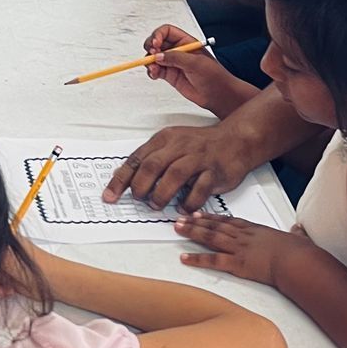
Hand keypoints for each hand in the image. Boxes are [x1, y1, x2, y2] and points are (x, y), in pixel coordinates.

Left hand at [103, 123, 257, 212]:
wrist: (236, 140)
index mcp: (165, 139)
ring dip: (162, 194)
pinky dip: (189, 201)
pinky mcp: (215, 171)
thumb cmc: (200, 146)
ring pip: (175, 175)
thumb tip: (126, 180)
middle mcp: (180, 146)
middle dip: (140, 186)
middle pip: (153, 166)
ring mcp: (198, 158)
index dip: (120, 180)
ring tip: (157, 205)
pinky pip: (200, 188)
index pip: (137, 159)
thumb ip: (152, 160)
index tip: (110, 197)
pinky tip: (182, 208)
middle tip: (139, 199)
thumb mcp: (172, 144)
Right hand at [143, 25, 257, 116]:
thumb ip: (176, 58)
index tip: (155, 44)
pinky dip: (152, 71)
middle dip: (151, 47)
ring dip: (150, 61)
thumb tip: (159, 55)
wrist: (217, 94)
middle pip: (157, 43)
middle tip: (152, 54)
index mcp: (186, 41)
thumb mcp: (196, 63)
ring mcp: (173, 63)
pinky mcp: (170, 75)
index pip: (167, 31)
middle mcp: (178, 50)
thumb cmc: (214, 75)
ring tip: (154, 68)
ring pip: (154, 57)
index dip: (158, 35)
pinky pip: (156, 70)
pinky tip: (155, 74)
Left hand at [174, 212, 302, 287]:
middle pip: (215, 226)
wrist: (296, 261)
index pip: (229, 221)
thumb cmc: (298, 252)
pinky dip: (197, 259)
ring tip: (177, 228)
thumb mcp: (297, 238)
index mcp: (256, 230)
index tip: (200, 214)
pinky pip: (212, 260)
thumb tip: (299, 230)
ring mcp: (239, 249)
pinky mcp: (237, 263)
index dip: (212, 217)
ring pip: (210, 238)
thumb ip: (296, 233)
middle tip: (180, 218)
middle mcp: (244, 236)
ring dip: (192, 232)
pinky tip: (184, 257)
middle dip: (196, 222)